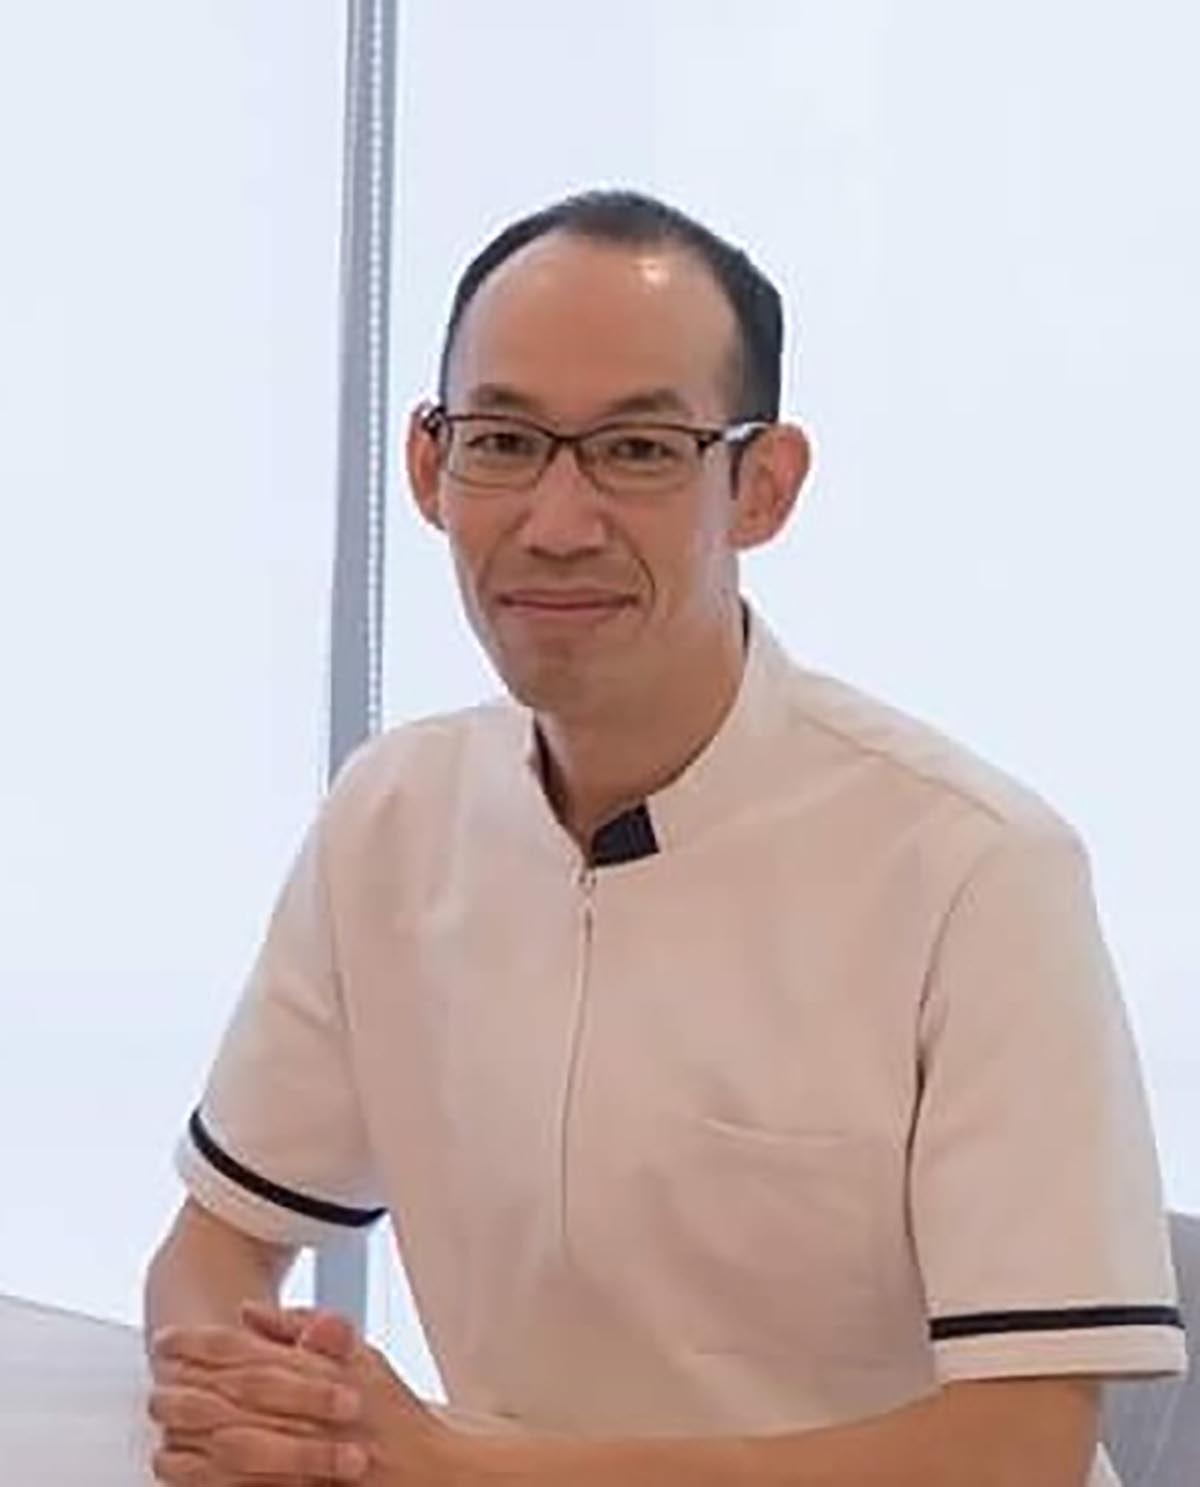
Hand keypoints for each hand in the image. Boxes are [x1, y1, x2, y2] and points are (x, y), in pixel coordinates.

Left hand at [148, 1303, 466, 1485]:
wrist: (427, 1470)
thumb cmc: (392, 1412)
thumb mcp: (360, 1355)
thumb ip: (306, 1329)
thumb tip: (250, 1311)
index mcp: (318, 1371)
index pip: (248, 1351)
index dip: (202, 1342)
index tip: (168, 1338)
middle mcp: (305, 1411)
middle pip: (229, 1393)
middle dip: (184, 1384)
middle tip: (154, 1377)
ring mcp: (299, 1454)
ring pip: (226, 1438)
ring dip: (185, 1428)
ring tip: (159, 1418)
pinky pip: (234, 1482)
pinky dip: (198, 1472)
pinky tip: (174, 1463)